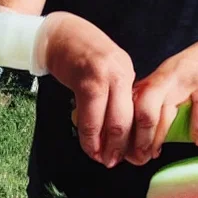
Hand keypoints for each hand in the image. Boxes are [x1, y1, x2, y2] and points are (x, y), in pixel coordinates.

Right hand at [44, 12, 135, 167]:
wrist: (59, 36)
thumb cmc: (82, 56)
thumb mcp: (107, 72)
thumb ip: (115, 96)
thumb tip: (118, 131)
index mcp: (128, 74)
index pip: (138, 114)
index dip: (134, 139)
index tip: (129, 155)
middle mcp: (121, 75)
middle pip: (126, 121)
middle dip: (120, 148)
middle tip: (112, 162)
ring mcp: (103, 77)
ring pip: (108, 123)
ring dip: (102, 146)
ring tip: (99, 158)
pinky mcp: (84, 82)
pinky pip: (88, 119)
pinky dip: (88, 137)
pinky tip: (88, 146)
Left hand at [127, 36, 197, 164]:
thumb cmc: (180, 84)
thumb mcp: (158, 95)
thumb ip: (144, 118)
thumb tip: (128, 151)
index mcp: (145, 87)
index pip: (127, 113)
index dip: (122, 136)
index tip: (120, 155)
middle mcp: (160, 84)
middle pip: (143, 113)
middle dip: (138, 140)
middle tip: (138, 159)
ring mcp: (183, 83)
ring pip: (166, 112)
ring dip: (158, 138)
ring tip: (154, 155)